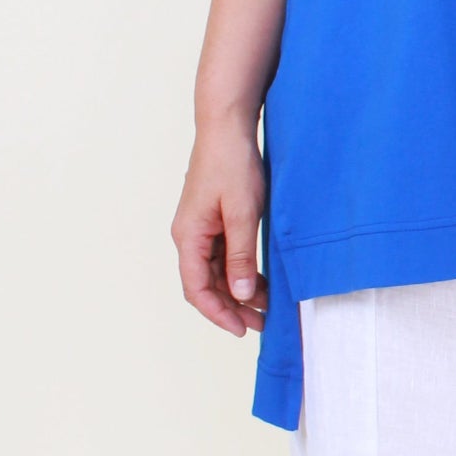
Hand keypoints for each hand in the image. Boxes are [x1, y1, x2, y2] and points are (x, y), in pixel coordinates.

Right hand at [172, 118, 268, 334]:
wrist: (227, 126)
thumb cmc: (232, 164)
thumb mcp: (242, 212)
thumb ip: (240, 255)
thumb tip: (238, 294)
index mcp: (189, 237)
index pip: (197, 289)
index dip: (218, 313)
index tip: (241, 329)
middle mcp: (189, 236)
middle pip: (206, 284)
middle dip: (231, 307)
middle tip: (261, 323)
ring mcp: (201, 228)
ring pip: (216, 272)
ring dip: (238, 290)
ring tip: (266, 305)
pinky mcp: (213, 220)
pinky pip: (224, 255)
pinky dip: (240, 270)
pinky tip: (260, 279)